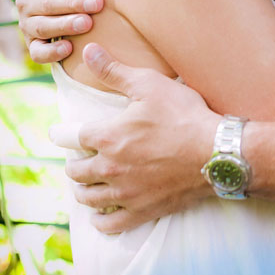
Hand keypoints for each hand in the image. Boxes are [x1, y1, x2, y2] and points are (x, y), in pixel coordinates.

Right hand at [17, 0, 103, 62]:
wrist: (55, 0)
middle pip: (47, 1)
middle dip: (72, 2)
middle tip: (98, 2)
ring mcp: (28, 23)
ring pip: (43, 26)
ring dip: (65, 26)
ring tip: (88, 23)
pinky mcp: (34, 44)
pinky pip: (38, 52)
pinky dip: (52, 52)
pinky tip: (70, 48)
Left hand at [51, 44, 220, 232]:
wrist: (216, 152)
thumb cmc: (184, 115)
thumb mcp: (149, 84)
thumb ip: (115, 71)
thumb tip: (89, 51)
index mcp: (108, 137)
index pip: (71, 137)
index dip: (63, 134)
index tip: (58, 133)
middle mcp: (110, 168)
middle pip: (76, 170)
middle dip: (75, 162)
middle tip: (79, 157)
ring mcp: (125, 193)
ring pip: (87, 197)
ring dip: (83, 188)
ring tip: (88, 182)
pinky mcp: (141, 211)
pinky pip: (108, 223)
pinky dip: (100, 218)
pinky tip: (102, 211)